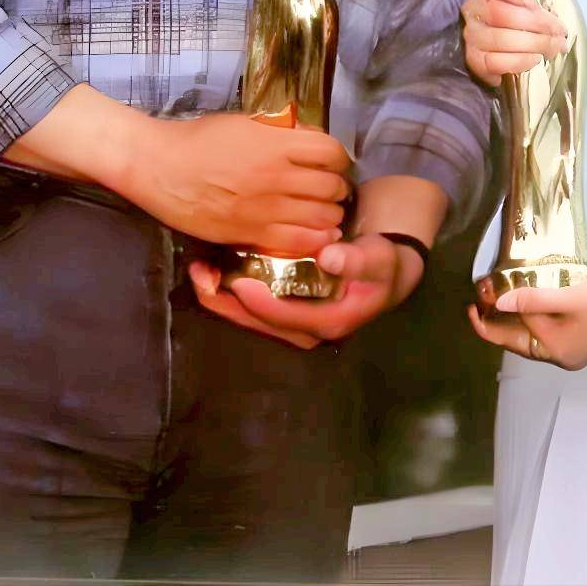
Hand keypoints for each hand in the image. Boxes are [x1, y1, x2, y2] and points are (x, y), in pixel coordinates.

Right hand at [119, 113, 351, 255]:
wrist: (161, 167)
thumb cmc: (200, 139)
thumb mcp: (245, 122)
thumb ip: (281, 131)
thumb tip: (311, 137)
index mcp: (276, 144)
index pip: (332, 152)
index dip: (340, 159)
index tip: (335, 163)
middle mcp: (277, 176)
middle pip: (331, 187)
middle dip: (337, 188)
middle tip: (332, 190)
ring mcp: (265, 208)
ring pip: (322, 217)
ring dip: (330, 215)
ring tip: (326, 212)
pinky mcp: (252, 234)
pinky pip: (299, 242)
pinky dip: (316, 240)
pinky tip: (317, 235)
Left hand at [188, 232, 423, 349]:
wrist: (387, 269)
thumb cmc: (383, 263)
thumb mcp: (379, 259)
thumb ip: (358, 259)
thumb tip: (331, 258)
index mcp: (328, 323)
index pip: (284, 316)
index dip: (258, 301)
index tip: (237, 280)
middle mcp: (307, 329)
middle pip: (258, 323)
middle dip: (225, 302)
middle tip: (201, 275)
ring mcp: (295, 322)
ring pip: (251, 318)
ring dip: (223, 297)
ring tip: (199, 272)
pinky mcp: (287, 309)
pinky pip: (254, 307)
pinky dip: (233, 291)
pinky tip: (216, 270)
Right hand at [460, 0, 573, 86]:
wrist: (506, 46)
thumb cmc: (523, 14)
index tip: (535, 3)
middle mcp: (473, 9)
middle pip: (500, 13)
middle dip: (536, 23)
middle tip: (559, 32)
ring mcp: (472, 36)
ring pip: (500, 39)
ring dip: (534, 44)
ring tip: (555, 47)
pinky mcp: (475, 61)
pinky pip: (495, 62)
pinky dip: (519, 61)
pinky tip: (535, 59)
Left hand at [467, 265, 586, 370]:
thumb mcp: (569, 296)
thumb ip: (532, 300)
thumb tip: (498, 304)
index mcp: (555, 350)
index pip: (510, 338)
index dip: (487, 322)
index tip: (471, 303)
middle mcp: (561, 354)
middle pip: (519, 339)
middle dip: (498, 319)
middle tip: (481, 294)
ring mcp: (573, 346)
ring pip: (532, 333)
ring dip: (515, 315)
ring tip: (497, 294)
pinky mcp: (581, 335)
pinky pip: (547, 327)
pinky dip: (533, 313)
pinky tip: (528, 297)